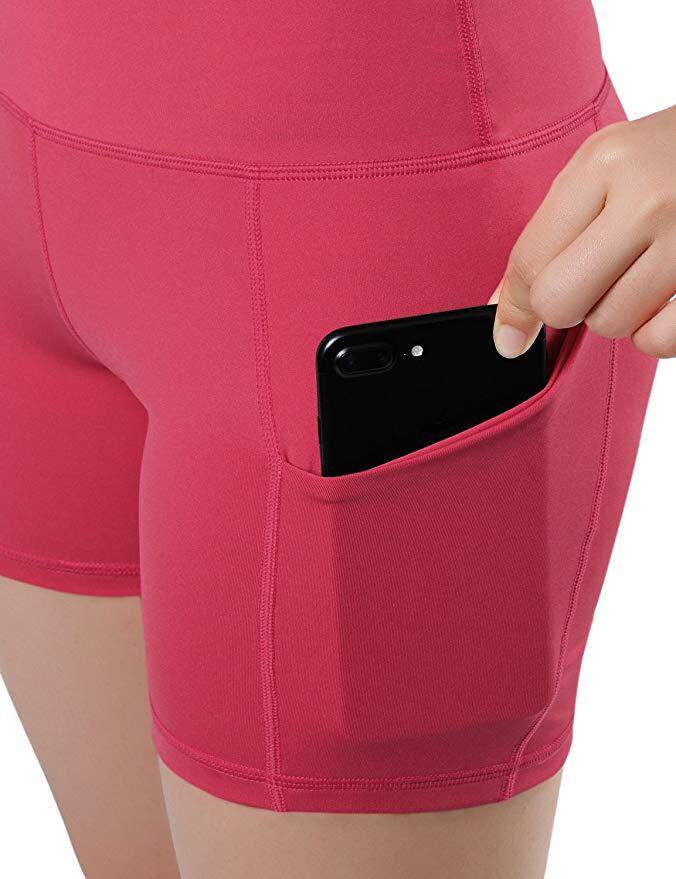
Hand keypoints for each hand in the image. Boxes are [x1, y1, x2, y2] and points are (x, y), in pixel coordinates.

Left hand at [489, 104, 675, 358]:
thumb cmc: (675, 157)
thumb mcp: (611, 168)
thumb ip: (553, 235)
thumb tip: (506, 326)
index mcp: (607, 162)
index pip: (530, 261)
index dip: (515, 306)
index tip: (512, 335)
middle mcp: (649, 200)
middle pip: (560, 303)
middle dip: (569, 305)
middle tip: (597, 279)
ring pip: (610, 325)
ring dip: (620, 312)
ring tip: (647, 270)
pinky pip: (658, 342)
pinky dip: (657, 332)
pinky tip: (670, 294)